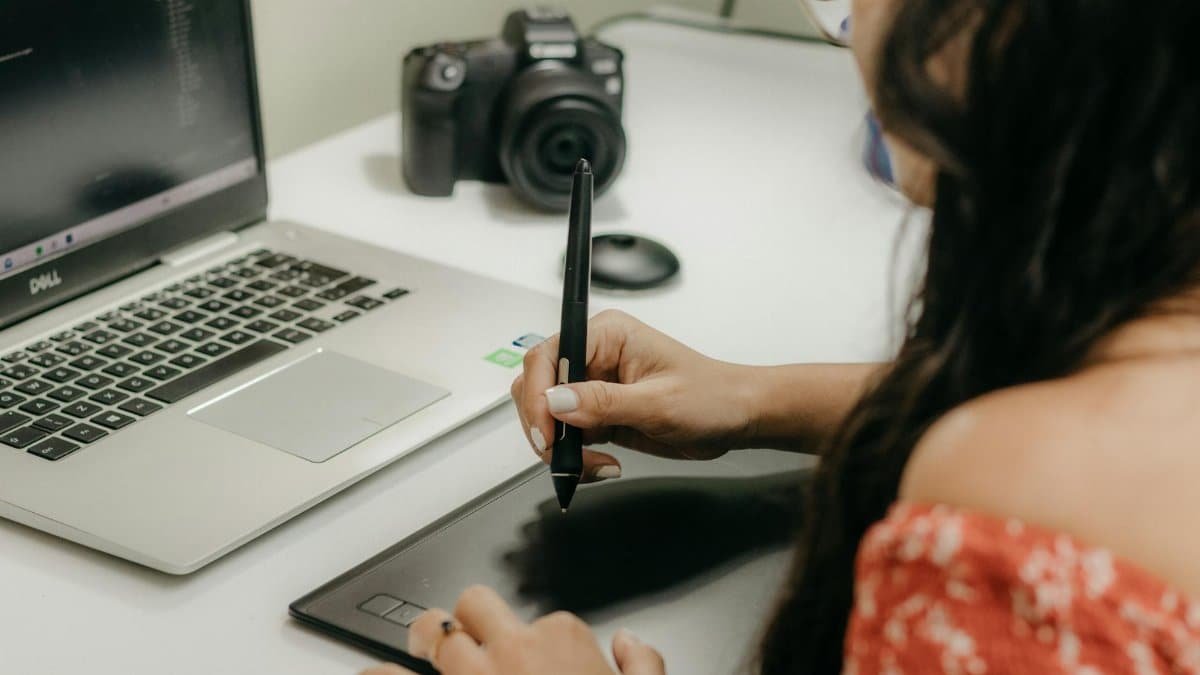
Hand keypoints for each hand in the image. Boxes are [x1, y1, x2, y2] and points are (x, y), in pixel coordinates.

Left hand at [359, 585, 664, 674]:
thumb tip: (628, 644)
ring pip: (434, 630)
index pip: (543, 619)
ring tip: (422, 642)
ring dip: (427, 634)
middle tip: (467, 636)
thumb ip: (643, 666)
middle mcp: (512, 649)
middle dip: (471, 618)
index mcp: (563, 640)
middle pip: (477, 605)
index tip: (538, 661)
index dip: (537, 641)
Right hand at [511, 310, 755, 481]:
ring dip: (562, 449)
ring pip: (548, 417)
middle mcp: (594, 356)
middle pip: (537, 387)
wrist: (735, 418)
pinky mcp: (598, 414)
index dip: (537, 394)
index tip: (546, 431)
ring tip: (594, 467)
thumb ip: (604, 402)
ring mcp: (593, 387)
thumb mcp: (658, 402)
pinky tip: (602, 467)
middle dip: (545, 427)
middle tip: (564, 457)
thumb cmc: (711, 396)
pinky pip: (567, 437)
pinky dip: (575, 458)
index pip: (547, 356)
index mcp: (606, 335)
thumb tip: (556, 401)